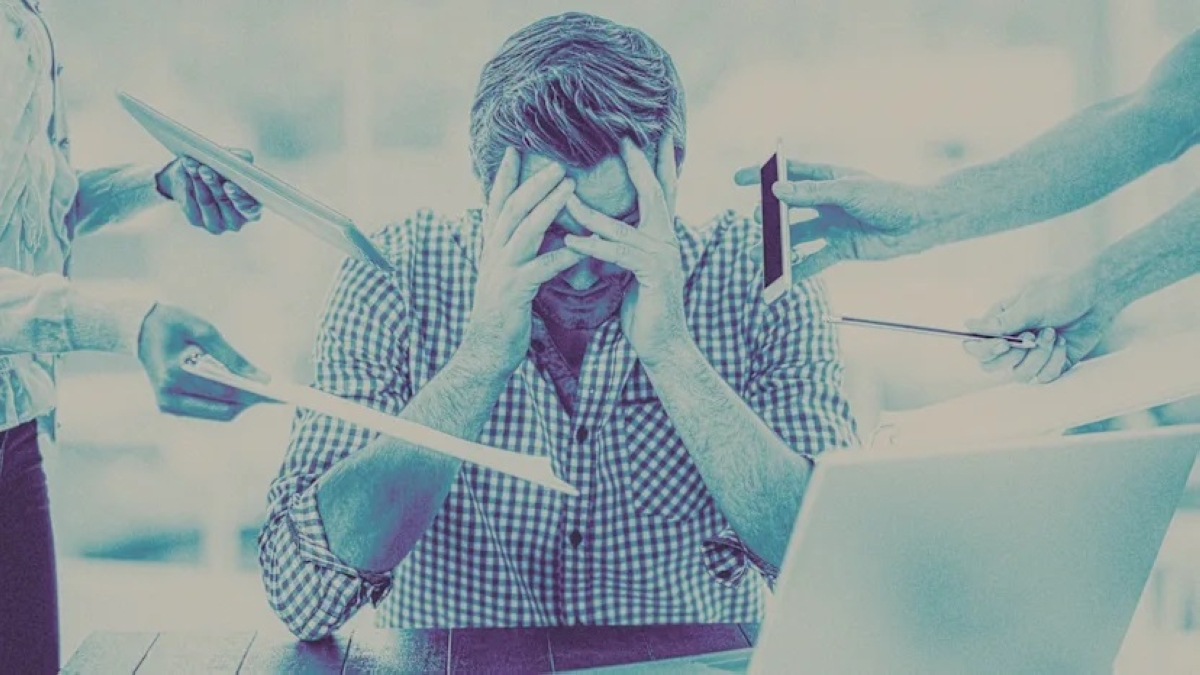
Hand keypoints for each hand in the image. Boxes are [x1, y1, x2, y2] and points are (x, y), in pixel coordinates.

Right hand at [137, 304, 268, 419]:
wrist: (140, 329)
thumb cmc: (174, 324)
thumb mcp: (205, 331)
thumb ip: (232, 356)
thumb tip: (261, 378)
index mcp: (174, 375)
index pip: (223, 391)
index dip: (253, 392)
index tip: (278, 391)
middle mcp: (168, 397)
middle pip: (223, 409)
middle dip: (249, 401)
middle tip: (276, 393)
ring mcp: (167, 406)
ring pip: (217, 414)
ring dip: (240, 404)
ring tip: (262, 391)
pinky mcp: (170, 408)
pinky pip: (207, 411)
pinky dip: (226, 402)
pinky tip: (243, 390)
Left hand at [156, 149, 262, 233]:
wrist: (197, 178)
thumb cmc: (223, 170)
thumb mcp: (235, 162)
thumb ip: (243, 160)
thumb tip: (242, 158)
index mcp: (252, 210)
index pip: (251, 210)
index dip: (240, 198)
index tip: (229, 184)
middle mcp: (236, 222)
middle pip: (225, 202)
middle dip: (214, 184)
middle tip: (206, 169)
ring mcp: (216, 224)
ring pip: (206, 201)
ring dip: (199, 181)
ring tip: (194, 165)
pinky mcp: (196, 220)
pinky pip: (191, 202)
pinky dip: (188, 183)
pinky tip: (187, 170)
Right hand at [460, 148, 583, 374]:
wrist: (486, 351)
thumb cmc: (503, 313)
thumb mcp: (505, 274)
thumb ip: (515, 250)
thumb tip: (530, 228)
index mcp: (492, 247)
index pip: (497, 204)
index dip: (505, 177)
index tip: (515, 150)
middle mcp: (493, 253)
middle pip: (512, 209)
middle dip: (534, 183)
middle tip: (557, 162)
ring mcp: (502, 272)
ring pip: (524, 231)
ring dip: (547, 207)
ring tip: (570, 188)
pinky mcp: (514, 293)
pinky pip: (541, 269)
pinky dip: (562, 256)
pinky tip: (582, 247)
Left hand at [563, 136, 688, 367]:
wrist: (663, 346)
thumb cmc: (645, 309)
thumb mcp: (634, 270)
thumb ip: (625, 246)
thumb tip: (605, 229)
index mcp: (663, 236)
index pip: (662, 191)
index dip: (658, 162)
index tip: (653, 134)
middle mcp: (668, 240)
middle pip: (654, 193)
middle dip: (639, 163)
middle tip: (624, 137)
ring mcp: (663, 256)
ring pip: (623, 225)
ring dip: (591, 211)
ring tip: (566, 195)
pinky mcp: (652, 275)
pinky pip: (617, 254)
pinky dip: (593, 246)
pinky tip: (570, 241)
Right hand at [733, 161, 939, 277]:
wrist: (920, 224)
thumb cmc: (889, 198)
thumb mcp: (848, 191)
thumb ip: (811, 192)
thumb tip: (775, 191)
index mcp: (827, 177)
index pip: (788, 173)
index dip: (762, 174)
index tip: (738, 179)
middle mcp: (825, 201)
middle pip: (788, 208)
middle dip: (768, 216)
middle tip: (755, 221)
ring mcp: (831, 225)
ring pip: (796, 237)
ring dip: (777, 247)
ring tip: (757, 256)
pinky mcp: (840, 248)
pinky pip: (813, 260)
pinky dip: (798, 270)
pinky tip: (782, 280)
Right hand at [961, 270, 1116, 383]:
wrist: (1097, 296)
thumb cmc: (1061, 291)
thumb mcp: (1029, 304)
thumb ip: (1000, 322)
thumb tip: (968, 325)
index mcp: (1000, 324)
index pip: (976, 348)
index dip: (985, 351)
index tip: (1005, 343)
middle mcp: (1012, 341)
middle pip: (992, 367)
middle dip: (1015, 355)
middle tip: (1032, 337)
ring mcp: (1031, 355)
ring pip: (1020, 375)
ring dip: (1039, 356)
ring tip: (1053, 334)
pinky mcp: (1051, 364)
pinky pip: (1044, 377)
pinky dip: (1055, 361)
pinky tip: (1063, 343)